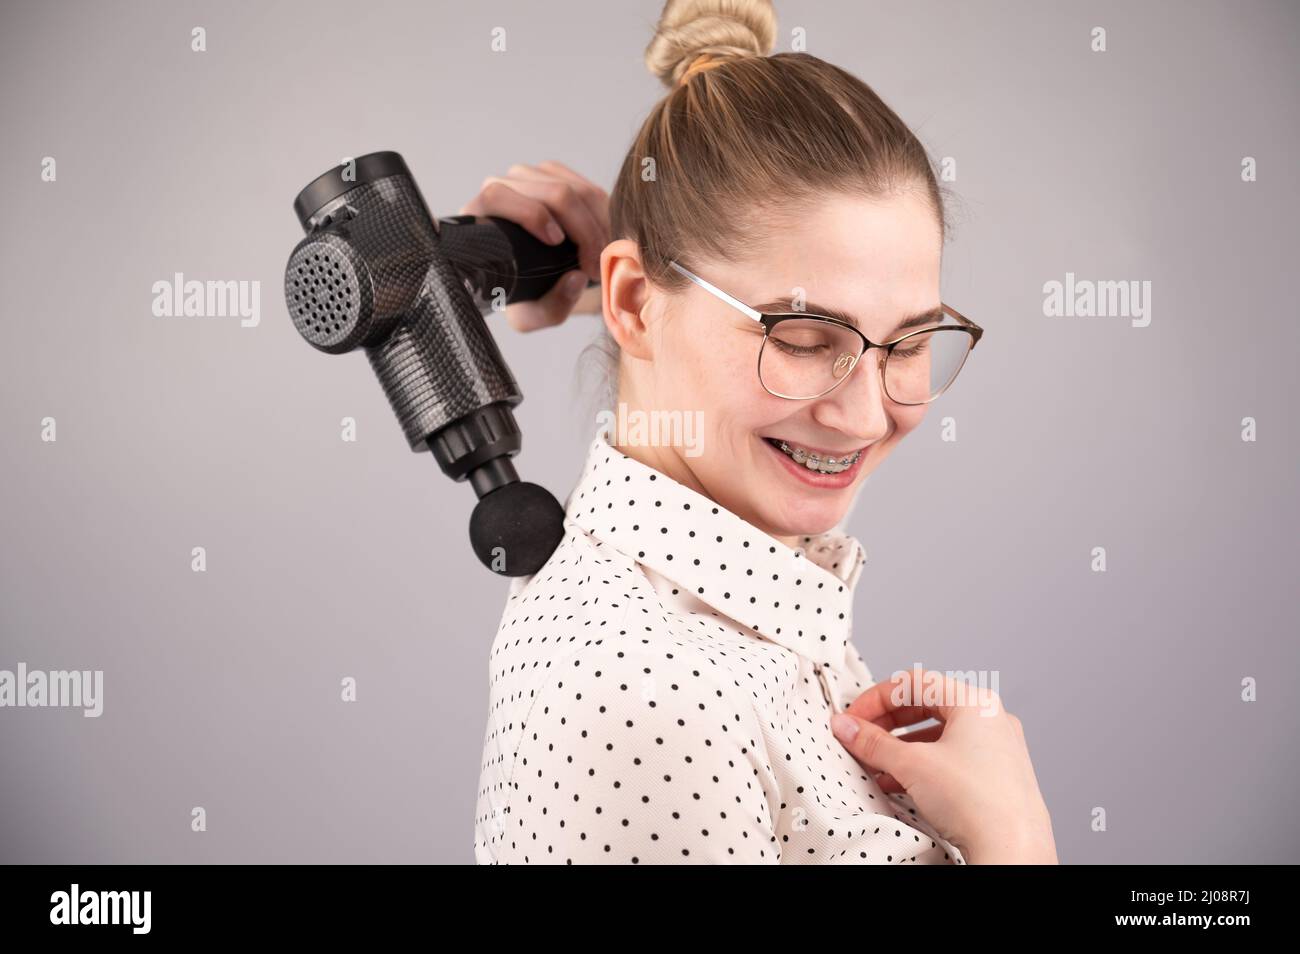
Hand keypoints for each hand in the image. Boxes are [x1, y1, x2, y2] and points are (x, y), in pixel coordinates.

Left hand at [458, 160, 608, 331]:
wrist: (540, 277)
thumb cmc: (527, 294)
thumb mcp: (534, 315)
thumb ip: (552, 306)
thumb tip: (576, 278)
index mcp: (481, 218)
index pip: (497, 196)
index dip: (530, 214)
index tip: (556, 242)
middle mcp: (501, 188)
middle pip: (549, 190)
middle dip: (582, 228)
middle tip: (595, 263)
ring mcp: (528, 177)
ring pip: (573, 187)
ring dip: (597, 223)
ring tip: (602, 254)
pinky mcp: (553, 173)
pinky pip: (586, 186)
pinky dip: (603, 214)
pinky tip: (603, 238)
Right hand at [830, 668, 1058, 863]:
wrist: (1013, 849)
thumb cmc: (978, 802)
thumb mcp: (912, 765)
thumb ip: (873, 742)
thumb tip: (847, 727)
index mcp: (975, 703)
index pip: (914, 683)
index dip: (876, 698)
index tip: (854, 718)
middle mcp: (991, 720)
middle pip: (926, 705)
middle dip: (888, 723)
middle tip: (862, 736)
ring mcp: (998, 749)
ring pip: (939, 735)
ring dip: (902, 747)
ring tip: (876, 764)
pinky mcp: (998, 776)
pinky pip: (953, 758)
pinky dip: (923, 764)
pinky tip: (901, 783)